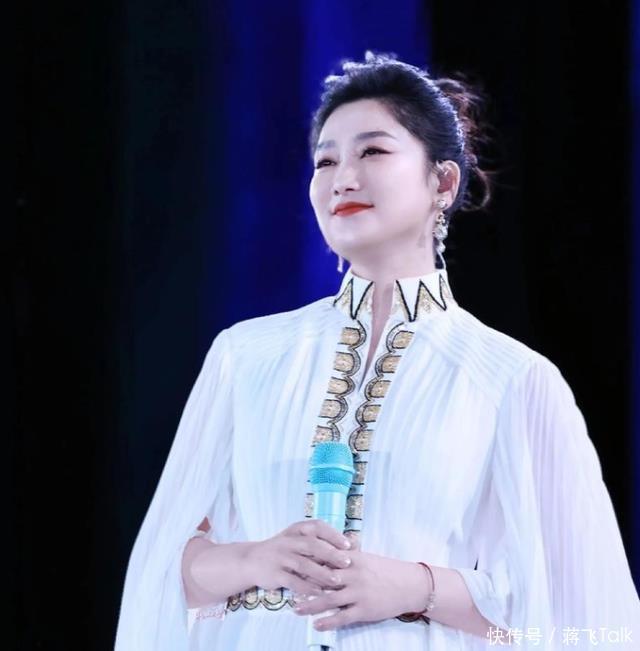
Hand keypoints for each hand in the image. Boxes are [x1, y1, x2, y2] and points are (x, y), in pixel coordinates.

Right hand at [245, 519, 353, 597]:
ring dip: (321, 572)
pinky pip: (293, 580)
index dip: (333, 535)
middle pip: (312, 545)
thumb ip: (320, 542)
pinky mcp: (275, 573)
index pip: (317, 527)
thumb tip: (353, 543)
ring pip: (304, 564)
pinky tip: (318, 592)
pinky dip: (306, 587)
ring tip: (336, 581)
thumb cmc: (283, 550)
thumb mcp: (298, 540)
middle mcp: (289, 541)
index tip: (348, 545)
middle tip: (347, 563)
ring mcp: (281, 557)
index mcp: (296, 530)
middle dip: (331, 554)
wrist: (252, 560)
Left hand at [292, 538, 428, 630]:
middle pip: (322, 579)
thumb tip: (331, 544)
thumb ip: (348, 553)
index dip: (307, 561)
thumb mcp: (366, 557)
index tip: (291, 563)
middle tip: (286, 586)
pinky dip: (328, 621)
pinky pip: (342, 617)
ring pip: (328, 600)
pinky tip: (316, 624)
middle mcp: (353, 575)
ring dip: (310, 605)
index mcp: (352, 559)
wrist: (409, 585)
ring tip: (295, 608)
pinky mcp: (364, 610)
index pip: (325, 558)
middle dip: (303, 583)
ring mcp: (358, 593)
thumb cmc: (386, 569)